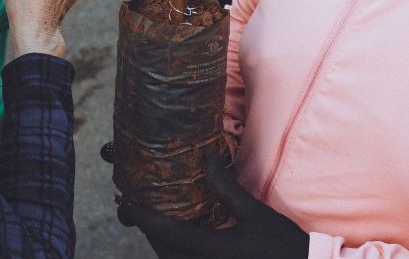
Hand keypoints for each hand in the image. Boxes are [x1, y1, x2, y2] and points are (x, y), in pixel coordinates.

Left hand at [117, 154, 308, 258]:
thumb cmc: (282, 245)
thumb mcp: (254, 213)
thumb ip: (226, 189)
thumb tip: (206, 160)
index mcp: (211, 250)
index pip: (166, 232)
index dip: (142, 217)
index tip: (126, 204)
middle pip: (164, 250)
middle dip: (149, 229)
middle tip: (137, 206)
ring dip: (162, 240)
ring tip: (155, 217)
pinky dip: (176, 249)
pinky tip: (181, 235)